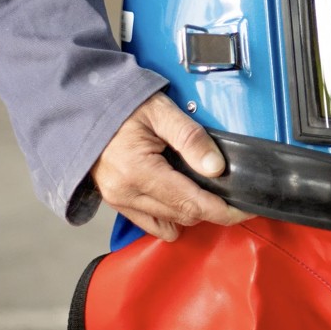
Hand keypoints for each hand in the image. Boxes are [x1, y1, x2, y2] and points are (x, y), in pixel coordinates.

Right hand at [90, 91, 253, 240]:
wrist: (84, 108)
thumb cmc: (122, 106)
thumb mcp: (162, 111)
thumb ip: (191, 138)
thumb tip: (216, 167)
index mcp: (138, 171)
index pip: (191, 203)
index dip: (224, 210)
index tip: (246, 208)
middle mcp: (126, 193)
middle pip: (184, 216)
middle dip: (214, 209)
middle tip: (234, 195)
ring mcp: (120, 200)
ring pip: (171, 222)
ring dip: (193, 212)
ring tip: (209, 192)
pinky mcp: (118, 202)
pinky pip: (153, 223)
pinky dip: (172, 216)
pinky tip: (183, 198)